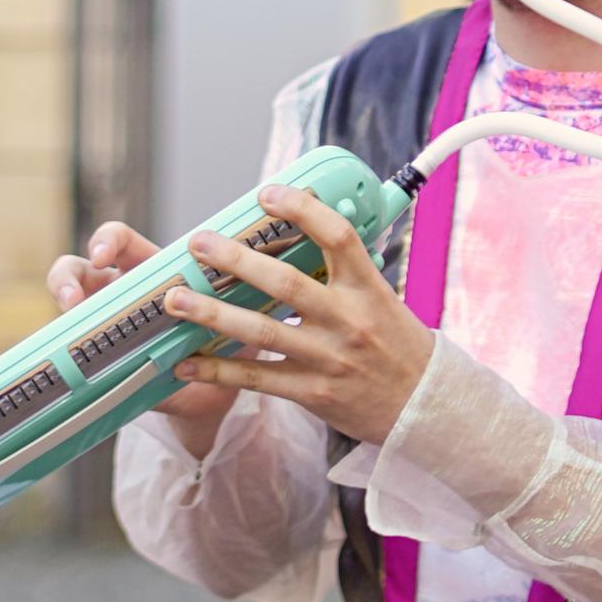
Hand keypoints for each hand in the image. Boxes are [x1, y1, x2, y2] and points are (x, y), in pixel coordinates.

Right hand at [51, 220, 231, 452]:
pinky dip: (71, 358)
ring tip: (70, 324)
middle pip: (78, 268)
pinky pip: (77, 356)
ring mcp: (106, 326)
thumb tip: (251, 282)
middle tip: (74, 297)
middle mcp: (120, 294)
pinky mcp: (101, 360)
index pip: (119, 242)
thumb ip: (231, 299)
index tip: (103, 254)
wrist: (219, 393)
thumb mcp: (231, 315)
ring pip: (68, 306)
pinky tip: (78, 369)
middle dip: (68, 276)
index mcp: (150, 272)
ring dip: (63, 311)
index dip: (106, 241)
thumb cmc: (228, 341)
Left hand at [163, 182, 438, 444]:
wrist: (426, 406)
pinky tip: (186, 363)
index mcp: (368, 288)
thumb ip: (343, 271)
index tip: (267, 194)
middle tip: (198, 243)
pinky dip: (219, 371)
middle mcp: (347, 320)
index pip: (337, 236)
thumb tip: (302, 230)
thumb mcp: (382, 298)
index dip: (302, 210)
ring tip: (175, 300)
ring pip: (261, 331)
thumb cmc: (398, 345)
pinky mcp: (313, 392)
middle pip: (284, 283)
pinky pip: (257, 379)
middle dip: (236, 261)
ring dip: (212, 314)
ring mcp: (328, 358)